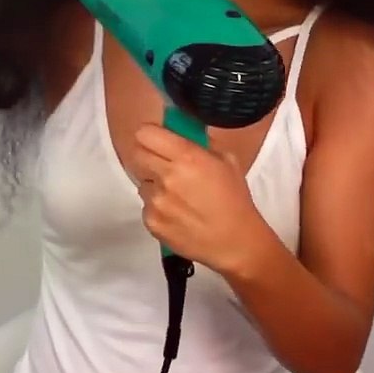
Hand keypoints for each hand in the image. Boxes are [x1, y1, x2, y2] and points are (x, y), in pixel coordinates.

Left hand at [133, 123, 275, 276]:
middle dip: (148, 156)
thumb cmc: (235, 199)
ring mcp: (156, 201)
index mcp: (187, 156)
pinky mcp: (151, 222)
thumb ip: (201, 143)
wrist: (236, 242)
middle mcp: (167, 176)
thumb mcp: (227, 160)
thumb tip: (183, 130)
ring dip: (154, 184)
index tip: (157, 139)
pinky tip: (177, 214)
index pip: (145, 133)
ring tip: (177, 196)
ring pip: (142, 182)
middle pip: (136, 154)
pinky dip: (157, 207)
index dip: (150, 134)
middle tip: (163, 164)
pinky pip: (146, 206)